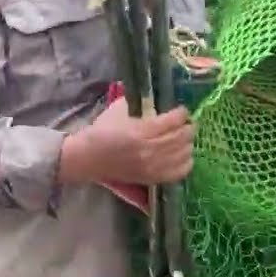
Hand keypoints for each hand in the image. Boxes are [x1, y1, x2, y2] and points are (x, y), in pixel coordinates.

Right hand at [59, 103, 193, 185]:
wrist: (87, 158)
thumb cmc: (102, 131)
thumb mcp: (119, 110)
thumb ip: (140, 103)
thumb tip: (158, 98)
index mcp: (141, 131)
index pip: (173, 121)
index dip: (182, 114)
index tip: (182, 110)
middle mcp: (149, 150)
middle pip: (181, 137)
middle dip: (188, 127)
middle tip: (187, 122)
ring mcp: (151, 167)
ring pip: (183, 154)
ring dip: (188, 143)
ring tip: (185, 137)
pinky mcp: (151, 178)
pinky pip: (179, 172)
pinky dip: (186, 162)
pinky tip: (183, 155)